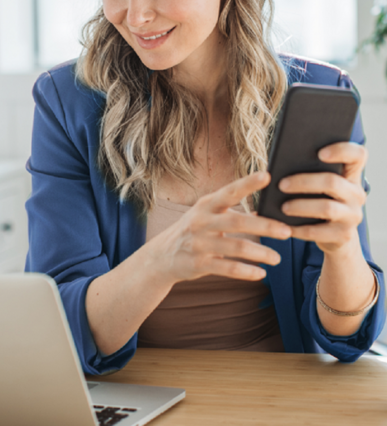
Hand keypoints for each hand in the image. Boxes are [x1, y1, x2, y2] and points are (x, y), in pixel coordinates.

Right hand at [147, 172, 291, 283]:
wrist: (161, 256)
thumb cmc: (193, 231)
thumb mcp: (207, 215)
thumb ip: (232, 211)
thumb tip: (266, 210)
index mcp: (206, 205)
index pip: (229, 191)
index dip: (248, 183)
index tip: (267, 175)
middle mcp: (201, 222)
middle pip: (237, 222)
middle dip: (264, 227)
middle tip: (287, 231)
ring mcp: (198, 243)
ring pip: (235, 248)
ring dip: (260, 253)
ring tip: (277, 258)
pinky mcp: (198, 264)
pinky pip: (227, 269)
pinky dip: (247, 272)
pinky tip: (261, 274)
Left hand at [279, 142, 366, 253]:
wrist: (334, 238)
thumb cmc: (319, 202)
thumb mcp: (319, 187)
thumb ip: (309, 172)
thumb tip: (279, 165)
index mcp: (350, 176)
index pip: (358, 155)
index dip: (342, 151)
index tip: (319, 153)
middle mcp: (356, 194)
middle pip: (333, 182)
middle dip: (304, 182)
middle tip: (281, 185)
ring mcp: (352, 216)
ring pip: (326, 207)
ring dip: (300, 206)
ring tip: (282, 207)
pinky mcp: (343, 235)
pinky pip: (318, 232)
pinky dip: (298, 229)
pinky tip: (284, 226)